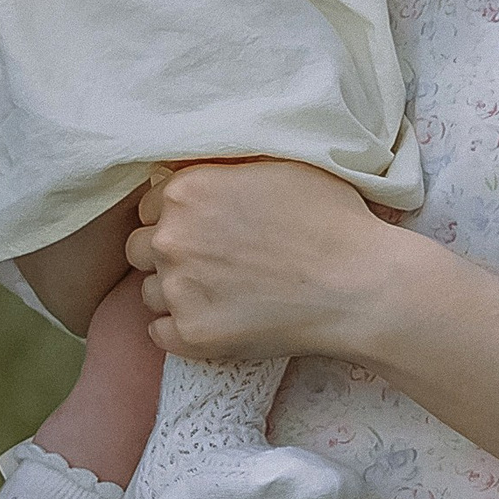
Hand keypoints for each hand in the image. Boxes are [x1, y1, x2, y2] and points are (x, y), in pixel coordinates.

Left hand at [129, 160, 403, 365]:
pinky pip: (159, 334)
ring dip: (175, 291)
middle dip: (171, 252)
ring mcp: (179, 290)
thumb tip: (184, 165)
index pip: (150, 204)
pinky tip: (216, 319)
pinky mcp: (193, 336)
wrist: (357, 284)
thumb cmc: (327, 217)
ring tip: (221, 293)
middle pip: (141, 248)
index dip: (177, 215)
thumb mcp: (273, 162)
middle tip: (212, 261)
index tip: (206, 227)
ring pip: (149, 292)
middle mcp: (171, 238)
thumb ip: (219, 163)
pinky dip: (180, 329)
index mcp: (185, 191)